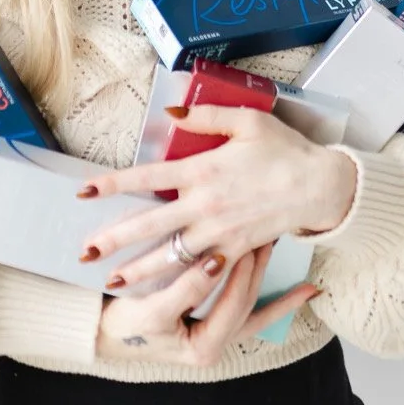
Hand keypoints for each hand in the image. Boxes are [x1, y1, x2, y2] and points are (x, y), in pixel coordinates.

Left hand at [77, 103, 357, 294]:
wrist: (320, 187)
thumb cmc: (286, 151)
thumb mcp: (248, 121)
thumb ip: (206, 118)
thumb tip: (169, 114)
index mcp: (202, 169)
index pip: (146, 176)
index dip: (112, 184)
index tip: (83, 191)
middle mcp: (204, 203)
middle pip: (149, 224)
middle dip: (113, 240)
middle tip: (84, 253)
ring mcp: (219, 231)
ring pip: (170, 255)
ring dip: (139, 270)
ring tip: (112, 283)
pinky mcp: (235, 250)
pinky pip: (201, 269)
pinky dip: (178, 281)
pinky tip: (160, 289)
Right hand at [94, 241, 319, 365]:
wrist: (98, 333)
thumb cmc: (121, 323)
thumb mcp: (150, 311)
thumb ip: (185, 288)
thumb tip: (216, 260)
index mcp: (203, 347)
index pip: (233, 304)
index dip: (241, 273)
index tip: (247, 240)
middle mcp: (216, 345)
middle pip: (247, 301)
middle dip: (259, 267)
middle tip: (269, 232)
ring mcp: (217, 335)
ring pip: (252, 304)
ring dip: (268, 276)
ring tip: (282, 247)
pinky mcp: (213, 323)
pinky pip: (251, 313)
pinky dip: (280, 303)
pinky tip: (308, 291)